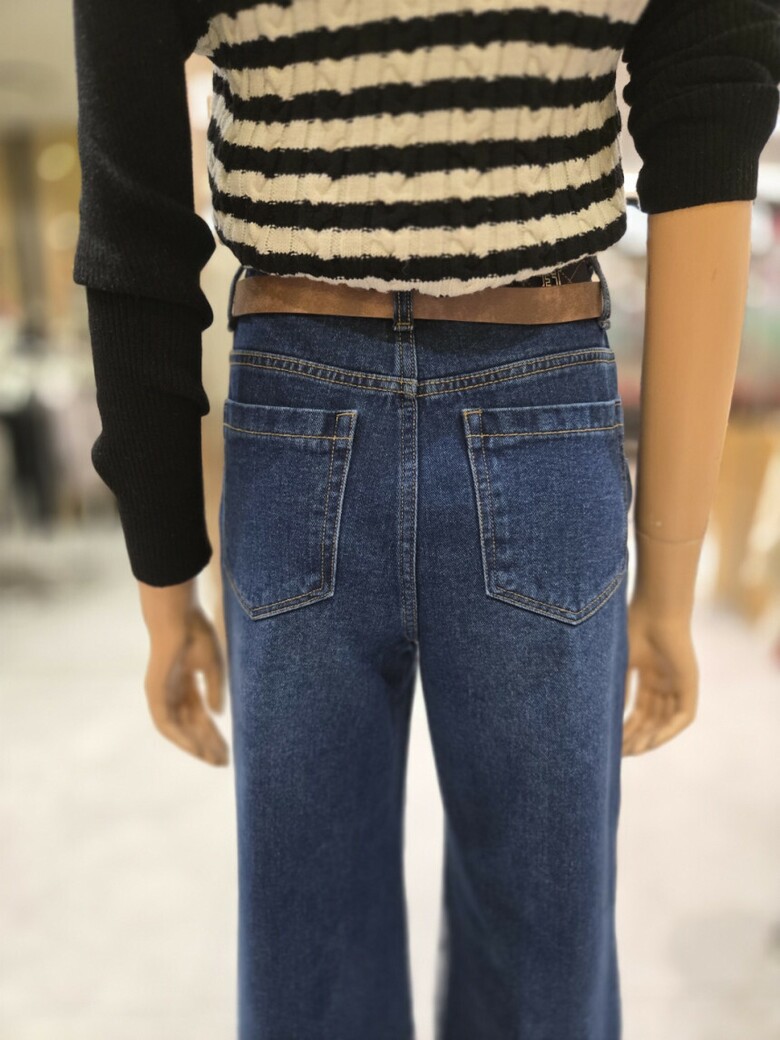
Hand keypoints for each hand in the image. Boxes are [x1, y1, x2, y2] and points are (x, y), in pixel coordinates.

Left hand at [139, 578, 228, 765]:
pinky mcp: (155, 693)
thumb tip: (217, 715)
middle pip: (192, 725)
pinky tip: (194, 748)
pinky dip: (180, 737)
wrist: (177, 618)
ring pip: (179, 728)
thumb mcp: (212, 666)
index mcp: (187, 683)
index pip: (201, 715)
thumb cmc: (196, 634)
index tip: (228, 749)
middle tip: (223, 762)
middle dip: (208, 743)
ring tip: (212, 760)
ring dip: (195, 745)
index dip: (215, 732)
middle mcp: (173, 692)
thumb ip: (214, 691)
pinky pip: (166, 723)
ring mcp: (162, 694)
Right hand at [622, 596, 698, 755]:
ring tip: (632, 751)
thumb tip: (598, 715)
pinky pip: (682, 716)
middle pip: (651, 718)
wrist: (655, 609)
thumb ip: (614, 688)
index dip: (625, 727)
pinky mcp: (690, 684)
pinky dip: (668, 731)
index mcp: (647, 674)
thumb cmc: (631, 628)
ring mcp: (677, 684)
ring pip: (665, 721)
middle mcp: (664, 682)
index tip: (610, 741)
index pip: (639, 709)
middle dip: (635, 737)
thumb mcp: (618, 663)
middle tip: (619, 752)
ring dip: (649, 738)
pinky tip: (651, 742)